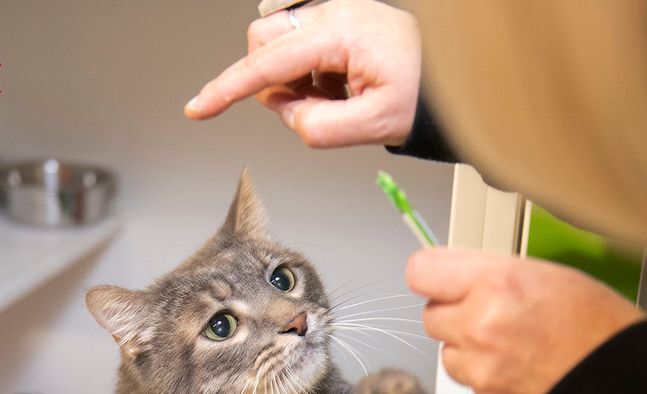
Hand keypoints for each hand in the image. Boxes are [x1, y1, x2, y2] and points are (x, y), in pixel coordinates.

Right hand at [185, 0, 420, 148]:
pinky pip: (300, 47)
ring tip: (337, 93)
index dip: (226, 90)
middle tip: (315, 106)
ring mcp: (330, 12)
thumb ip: (320, 128)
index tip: (198, 108)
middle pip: (263, 46)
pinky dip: (311, 72)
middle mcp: (329, 13)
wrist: (448, 74)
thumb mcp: (374, 125)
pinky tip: (342, 82)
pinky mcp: (333, 19)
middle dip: (274, 84)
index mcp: (337, 34)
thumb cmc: (421, 90)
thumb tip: (291, 116)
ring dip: (296, 79)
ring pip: (279, 47)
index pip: (265, 64)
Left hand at [407, 249, 646, 393]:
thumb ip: (499, 276)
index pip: (423, 271)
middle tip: (495, 319)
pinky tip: (527, 382)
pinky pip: (474, 392)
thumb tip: (464, 278)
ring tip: (519, 354)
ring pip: (451, 357)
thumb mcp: (557, 278)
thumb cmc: (606, 335)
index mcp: (497, 285)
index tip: (441, 281)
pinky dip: (492, 388)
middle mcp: (480, 329)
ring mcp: (480, 374)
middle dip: (457, 317)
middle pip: (432, 317)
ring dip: (472, 354)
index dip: (433, 277)